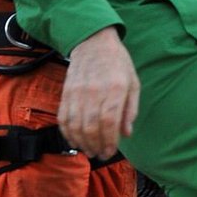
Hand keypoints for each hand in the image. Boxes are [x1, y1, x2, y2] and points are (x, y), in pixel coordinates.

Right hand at [58, 27, 139, 159]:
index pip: (109, 121)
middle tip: (101, 155)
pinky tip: (75, 141)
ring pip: (75, 125)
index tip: (111, 151)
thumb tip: (126, 133)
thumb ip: (130, 109)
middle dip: (96, 146)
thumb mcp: (133, 83)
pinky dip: (67, 133)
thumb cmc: (117, 64)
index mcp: (115, 88)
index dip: (109, 140)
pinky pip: (63, 118)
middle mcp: (94, 91)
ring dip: (82, 143)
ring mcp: (77, 92)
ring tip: (90, 151)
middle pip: (91, 126)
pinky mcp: (66, 93)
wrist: (93, 42)